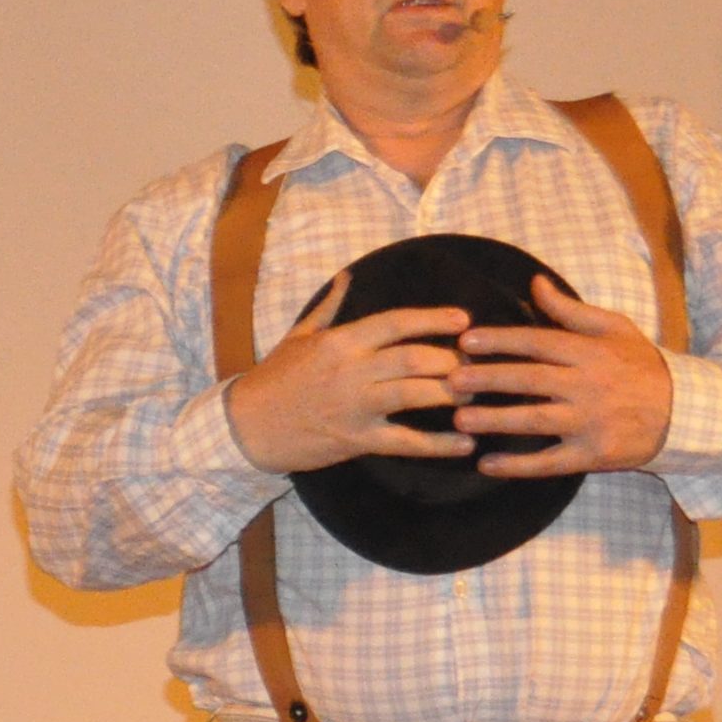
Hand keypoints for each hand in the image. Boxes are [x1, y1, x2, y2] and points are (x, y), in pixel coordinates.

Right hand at [223, 265, 479, 474]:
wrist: (246, 426)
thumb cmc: (274, 380)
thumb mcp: (299, 337)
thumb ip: (329, 307)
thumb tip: (347, 277)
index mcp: (342, 341)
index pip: (397, 322)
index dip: (434, 319)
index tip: (464, 319)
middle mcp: (352, 370)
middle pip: (416, 357)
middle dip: (452, 359)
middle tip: (474, 364)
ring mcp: (356, 406)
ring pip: (416, 394)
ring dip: (452, 393)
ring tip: (475, 394)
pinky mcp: (356, 439)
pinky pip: (406, 442)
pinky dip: (439, 444)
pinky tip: (465, 443)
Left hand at [448, 276, 672, 477]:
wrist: (684, 411)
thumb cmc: (642, 366)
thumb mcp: (614, 328)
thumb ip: (570, 310)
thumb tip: (535, 282)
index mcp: (589, 352)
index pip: (538, 343)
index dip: (500, 341)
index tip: (466, 342)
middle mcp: (587, 386)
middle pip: (530, 381)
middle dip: (488, 380)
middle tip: (451, 381)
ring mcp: (589, 422)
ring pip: (535, 421)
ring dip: (495, 421)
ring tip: (460, 421)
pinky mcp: (592, 455)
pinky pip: (549, 462)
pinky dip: (518, 466)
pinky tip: (488, 465)